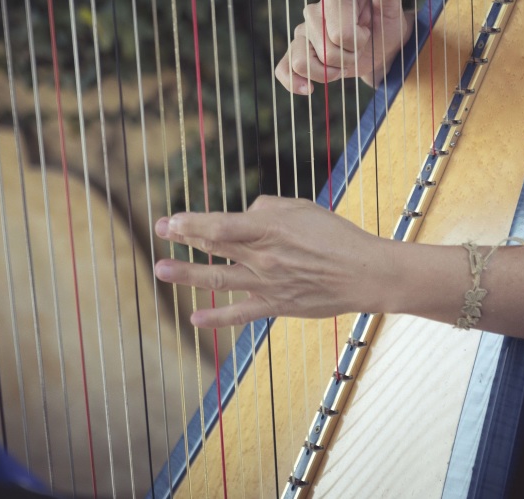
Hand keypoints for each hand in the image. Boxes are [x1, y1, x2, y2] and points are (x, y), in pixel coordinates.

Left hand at [153, 196, 392, 327]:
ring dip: (187, 274)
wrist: (363, 274)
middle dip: (183, 238)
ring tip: (161, 270)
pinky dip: (216, 317)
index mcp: (269, 228)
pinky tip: (194, 317)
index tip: (170, 221)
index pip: (220, 225)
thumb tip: (244, 215)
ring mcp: (266, 283)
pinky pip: (240, 313)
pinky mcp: (275, 305)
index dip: (191, 223)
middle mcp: (262, 256)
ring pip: (218, 278)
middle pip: (213, 247)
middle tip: (159, 232)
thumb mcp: (303, 208)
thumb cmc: (337, 236)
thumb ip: (267, 207)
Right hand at [275, 0, 413, 93]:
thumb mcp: (391, 9)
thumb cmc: (385, 24)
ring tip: (342, 65)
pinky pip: (283, 69)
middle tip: (358, 50)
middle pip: (324, 51)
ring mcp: (302, 33)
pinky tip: (308, 89)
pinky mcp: (296, 52)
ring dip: (328, 73)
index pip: (339, 34)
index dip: (357, 44)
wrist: (379, 43)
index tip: (366, 36)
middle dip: (347, 60)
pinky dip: (293, 83)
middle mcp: (313, 12)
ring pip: (301, 62)